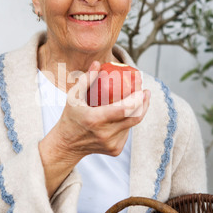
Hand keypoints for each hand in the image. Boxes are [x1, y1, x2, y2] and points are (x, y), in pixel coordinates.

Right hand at [39, 61, 150, 196]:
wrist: (67, 146)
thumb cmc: (70, 117)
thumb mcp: (73, 97)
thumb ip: (86, 79)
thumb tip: (98, 63)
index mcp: (95, 119)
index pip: (124, 109)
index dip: (138, 99)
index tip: (142, 88)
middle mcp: (105, 134)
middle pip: (135, 118)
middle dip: (144, 103)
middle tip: (146, 92)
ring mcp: (111, 144)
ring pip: (131, 125)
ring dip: (136, 112)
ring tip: (137, 100)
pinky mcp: (115, 150)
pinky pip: (126, 132)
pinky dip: (127, 122)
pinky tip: (125, 115)